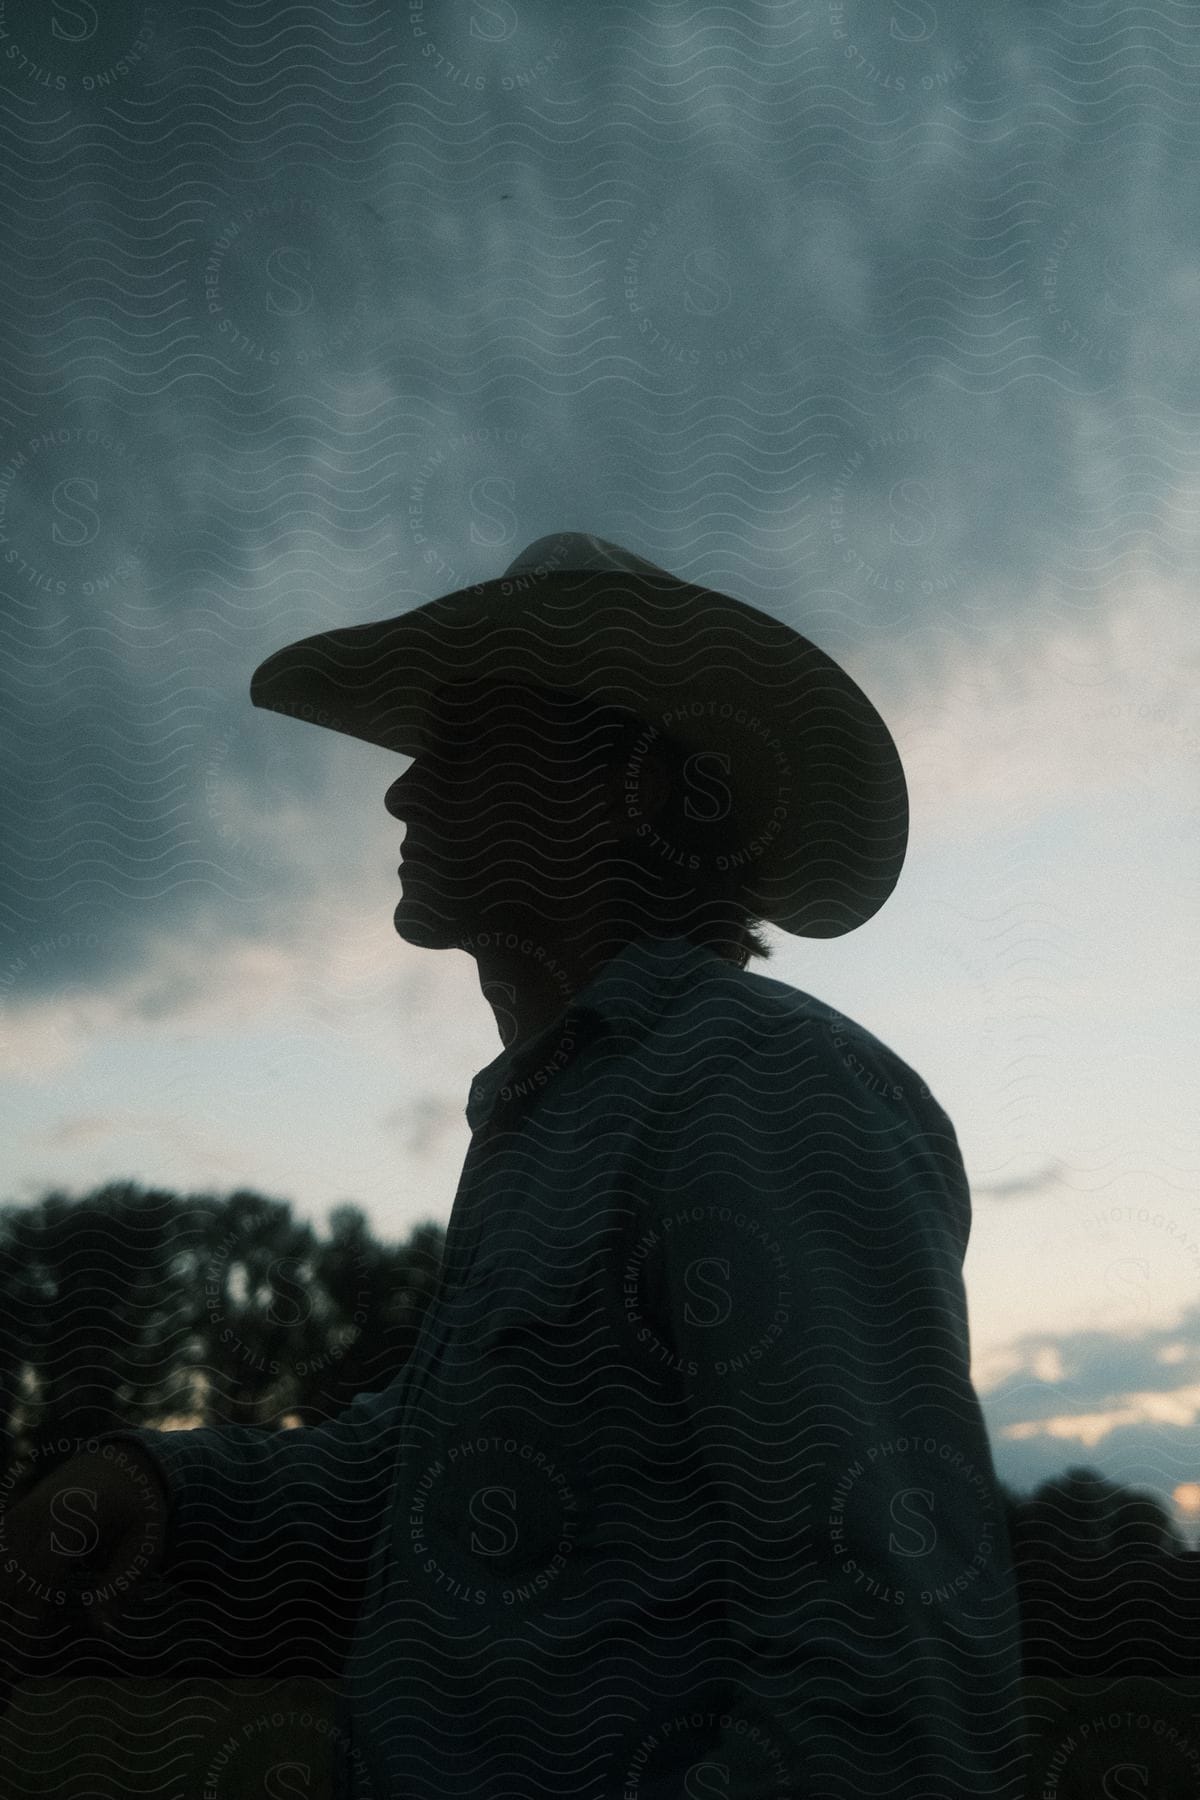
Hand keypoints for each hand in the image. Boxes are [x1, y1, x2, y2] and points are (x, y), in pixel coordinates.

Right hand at [0, 1442, 168, 1680]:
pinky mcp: (8, 1527)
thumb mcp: (145, 1542)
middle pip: (5, 1584)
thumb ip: (121, 1584)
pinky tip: (7, 1636)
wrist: (120, 1463)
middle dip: (2, 1636)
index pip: (36, 1579)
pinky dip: (3, 1599)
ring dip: (1, 1623)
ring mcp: (15, 1520)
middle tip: (5, 1689)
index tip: (14, 1673)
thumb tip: (102, 1631)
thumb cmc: (138, 1507)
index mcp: (70, 1519)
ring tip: (6, 1674)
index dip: (22, 1627)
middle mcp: (33, 1517)